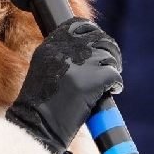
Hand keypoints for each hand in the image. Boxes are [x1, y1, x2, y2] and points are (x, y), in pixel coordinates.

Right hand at [6, 19, 122, 153]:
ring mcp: (79, 64)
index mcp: (49, 47)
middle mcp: (64, 51)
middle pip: (98, 38)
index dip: (93, 33)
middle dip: (108, 50)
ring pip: (108, 56)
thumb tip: (86, 53)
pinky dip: (117, 84)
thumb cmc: (38, 108)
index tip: (99, 45)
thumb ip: (60, 58)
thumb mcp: (43, 73)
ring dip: (113, 67)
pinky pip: (114, 75)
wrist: (36, 127)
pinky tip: (113, 91)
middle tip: (111, 64)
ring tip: (110, 82)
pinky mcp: (92, 80)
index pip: (77, 25)